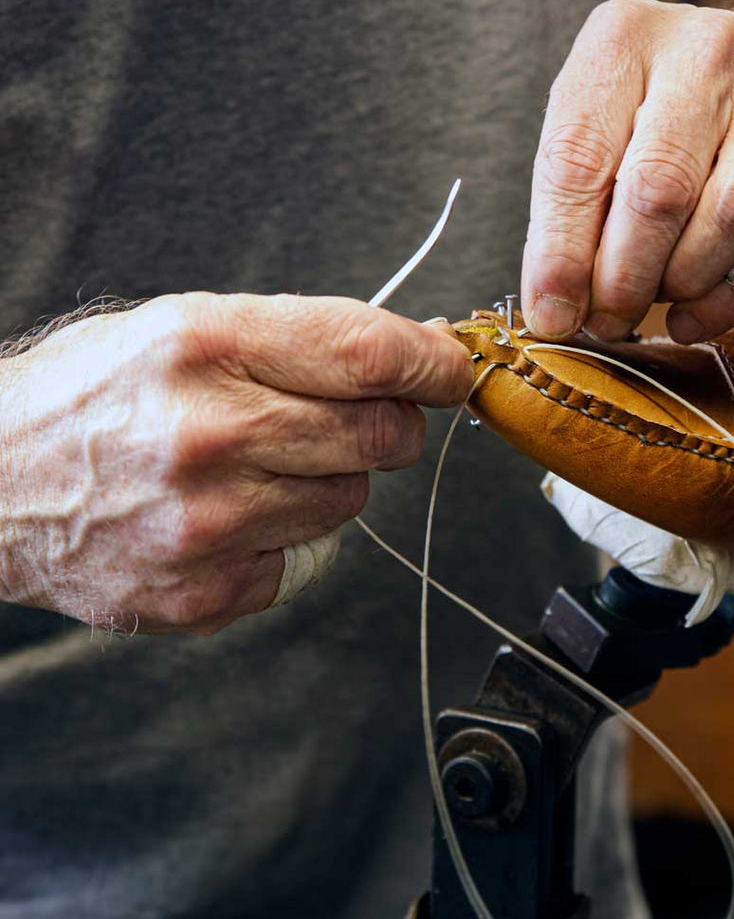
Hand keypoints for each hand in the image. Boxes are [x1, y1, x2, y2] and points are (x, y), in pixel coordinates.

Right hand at [0, 294, 472, 633]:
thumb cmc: (95, 393)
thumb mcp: (186, 326)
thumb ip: (302, 339)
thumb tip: (415, 352)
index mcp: (207, 345)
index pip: (368, 354)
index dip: (433, 363)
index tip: (453, 369)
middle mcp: (208, 435)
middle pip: (382, 435)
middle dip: (391, 423)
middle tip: (356, 415)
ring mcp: (206, 524)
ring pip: (349, 499)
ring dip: (328, 478)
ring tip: (259, 463)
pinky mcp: (201, 592)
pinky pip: (300, 557)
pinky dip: (281, 535)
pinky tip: (223, 514)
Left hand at [522, 0, 733, 343]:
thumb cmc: (657, 115)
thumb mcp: (597, 132)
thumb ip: (567, 211)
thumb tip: (554, 310)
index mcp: (623, 40)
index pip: (578, 160)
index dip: (561, 254)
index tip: (552, 315)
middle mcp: (705, 51)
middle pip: (658, 189)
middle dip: (624, 279)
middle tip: (606, 322)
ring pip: (730, 214)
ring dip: (682, 282)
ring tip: (655, 300)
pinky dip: (731, 295)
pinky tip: (697, 310)